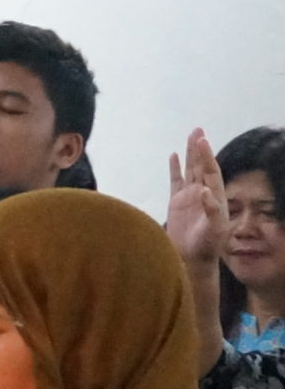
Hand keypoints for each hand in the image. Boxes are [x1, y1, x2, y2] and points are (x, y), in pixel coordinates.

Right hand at [166, 129, 231, 270]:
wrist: (192, 258)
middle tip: (198, 130)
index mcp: (214, 197)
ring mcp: (189, 197)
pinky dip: (175, 168)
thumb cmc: (206, 246)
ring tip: (190, 136)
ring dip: (190, 154)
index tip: (202, 141)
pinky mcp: (176, 202)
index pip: (211, 171)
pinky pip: (175, 181)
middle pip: (201, 166)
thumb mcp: (214, 230)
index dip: (207, 156)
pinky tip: (174, 156)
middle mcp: (203, 193)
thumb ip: (211, 210)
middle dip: (200, 149)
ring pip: (190, 170)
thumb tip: (203, 191)